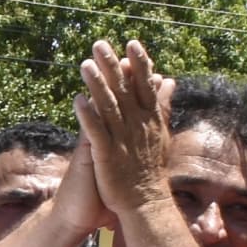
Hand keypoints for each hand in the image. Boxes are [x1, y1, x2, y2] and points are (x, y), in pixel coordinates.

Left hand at [73, 42, 174, 214]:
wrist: (145, 204)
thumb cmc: (150, 169)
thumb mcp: (161, 133)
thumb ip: (161, 105)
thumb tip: (168, 79)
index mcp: (149, 120)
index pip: (145, 86)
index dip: (139, 64)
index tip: (132, 43)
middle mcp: (137, 126)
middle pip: (124, 91)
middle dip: (112, 66)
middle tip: (99, 44)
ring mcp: (122, 140)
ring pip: (109, 107)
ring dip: (96, 85)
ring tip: (84, 65)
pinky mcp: (107, 156)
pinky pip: (96, 132)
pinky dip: (88, 116)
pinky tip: (78, 100)